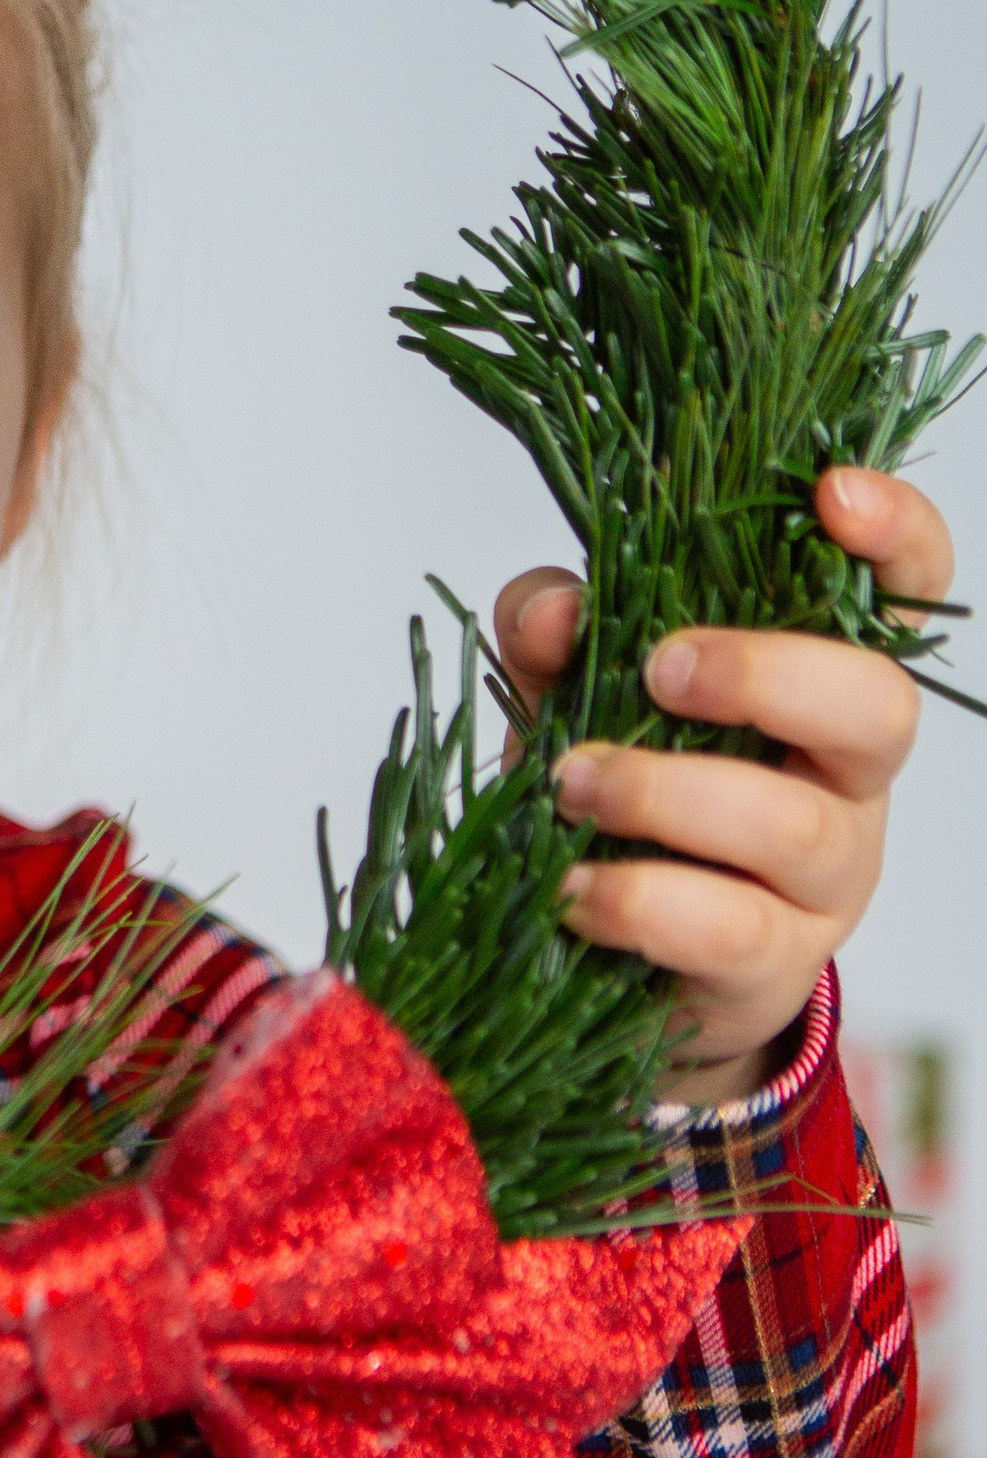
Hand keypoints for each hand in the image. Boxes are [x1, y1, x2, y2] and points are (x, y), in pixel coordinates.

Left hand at [494, 467, 952, 1105]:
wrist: (611, 949)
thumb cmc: (612, 793)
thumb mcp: (572, 690)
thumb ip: (556, 632)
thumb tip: (555, 611)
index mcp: (815, 679)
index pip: (903, 593)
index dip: (895, 535)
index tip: (829, 493)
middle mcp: (842, 774)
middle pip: (877, 706)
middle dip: (764, 673)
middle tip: (657, 669)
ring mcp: (820, 878)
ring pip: (793, 826)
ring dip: (666, 791)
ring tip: (569, 782)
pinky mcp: (768, 964)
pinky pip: (727, 929)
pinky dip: (635, 899)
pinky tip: (570, 884)